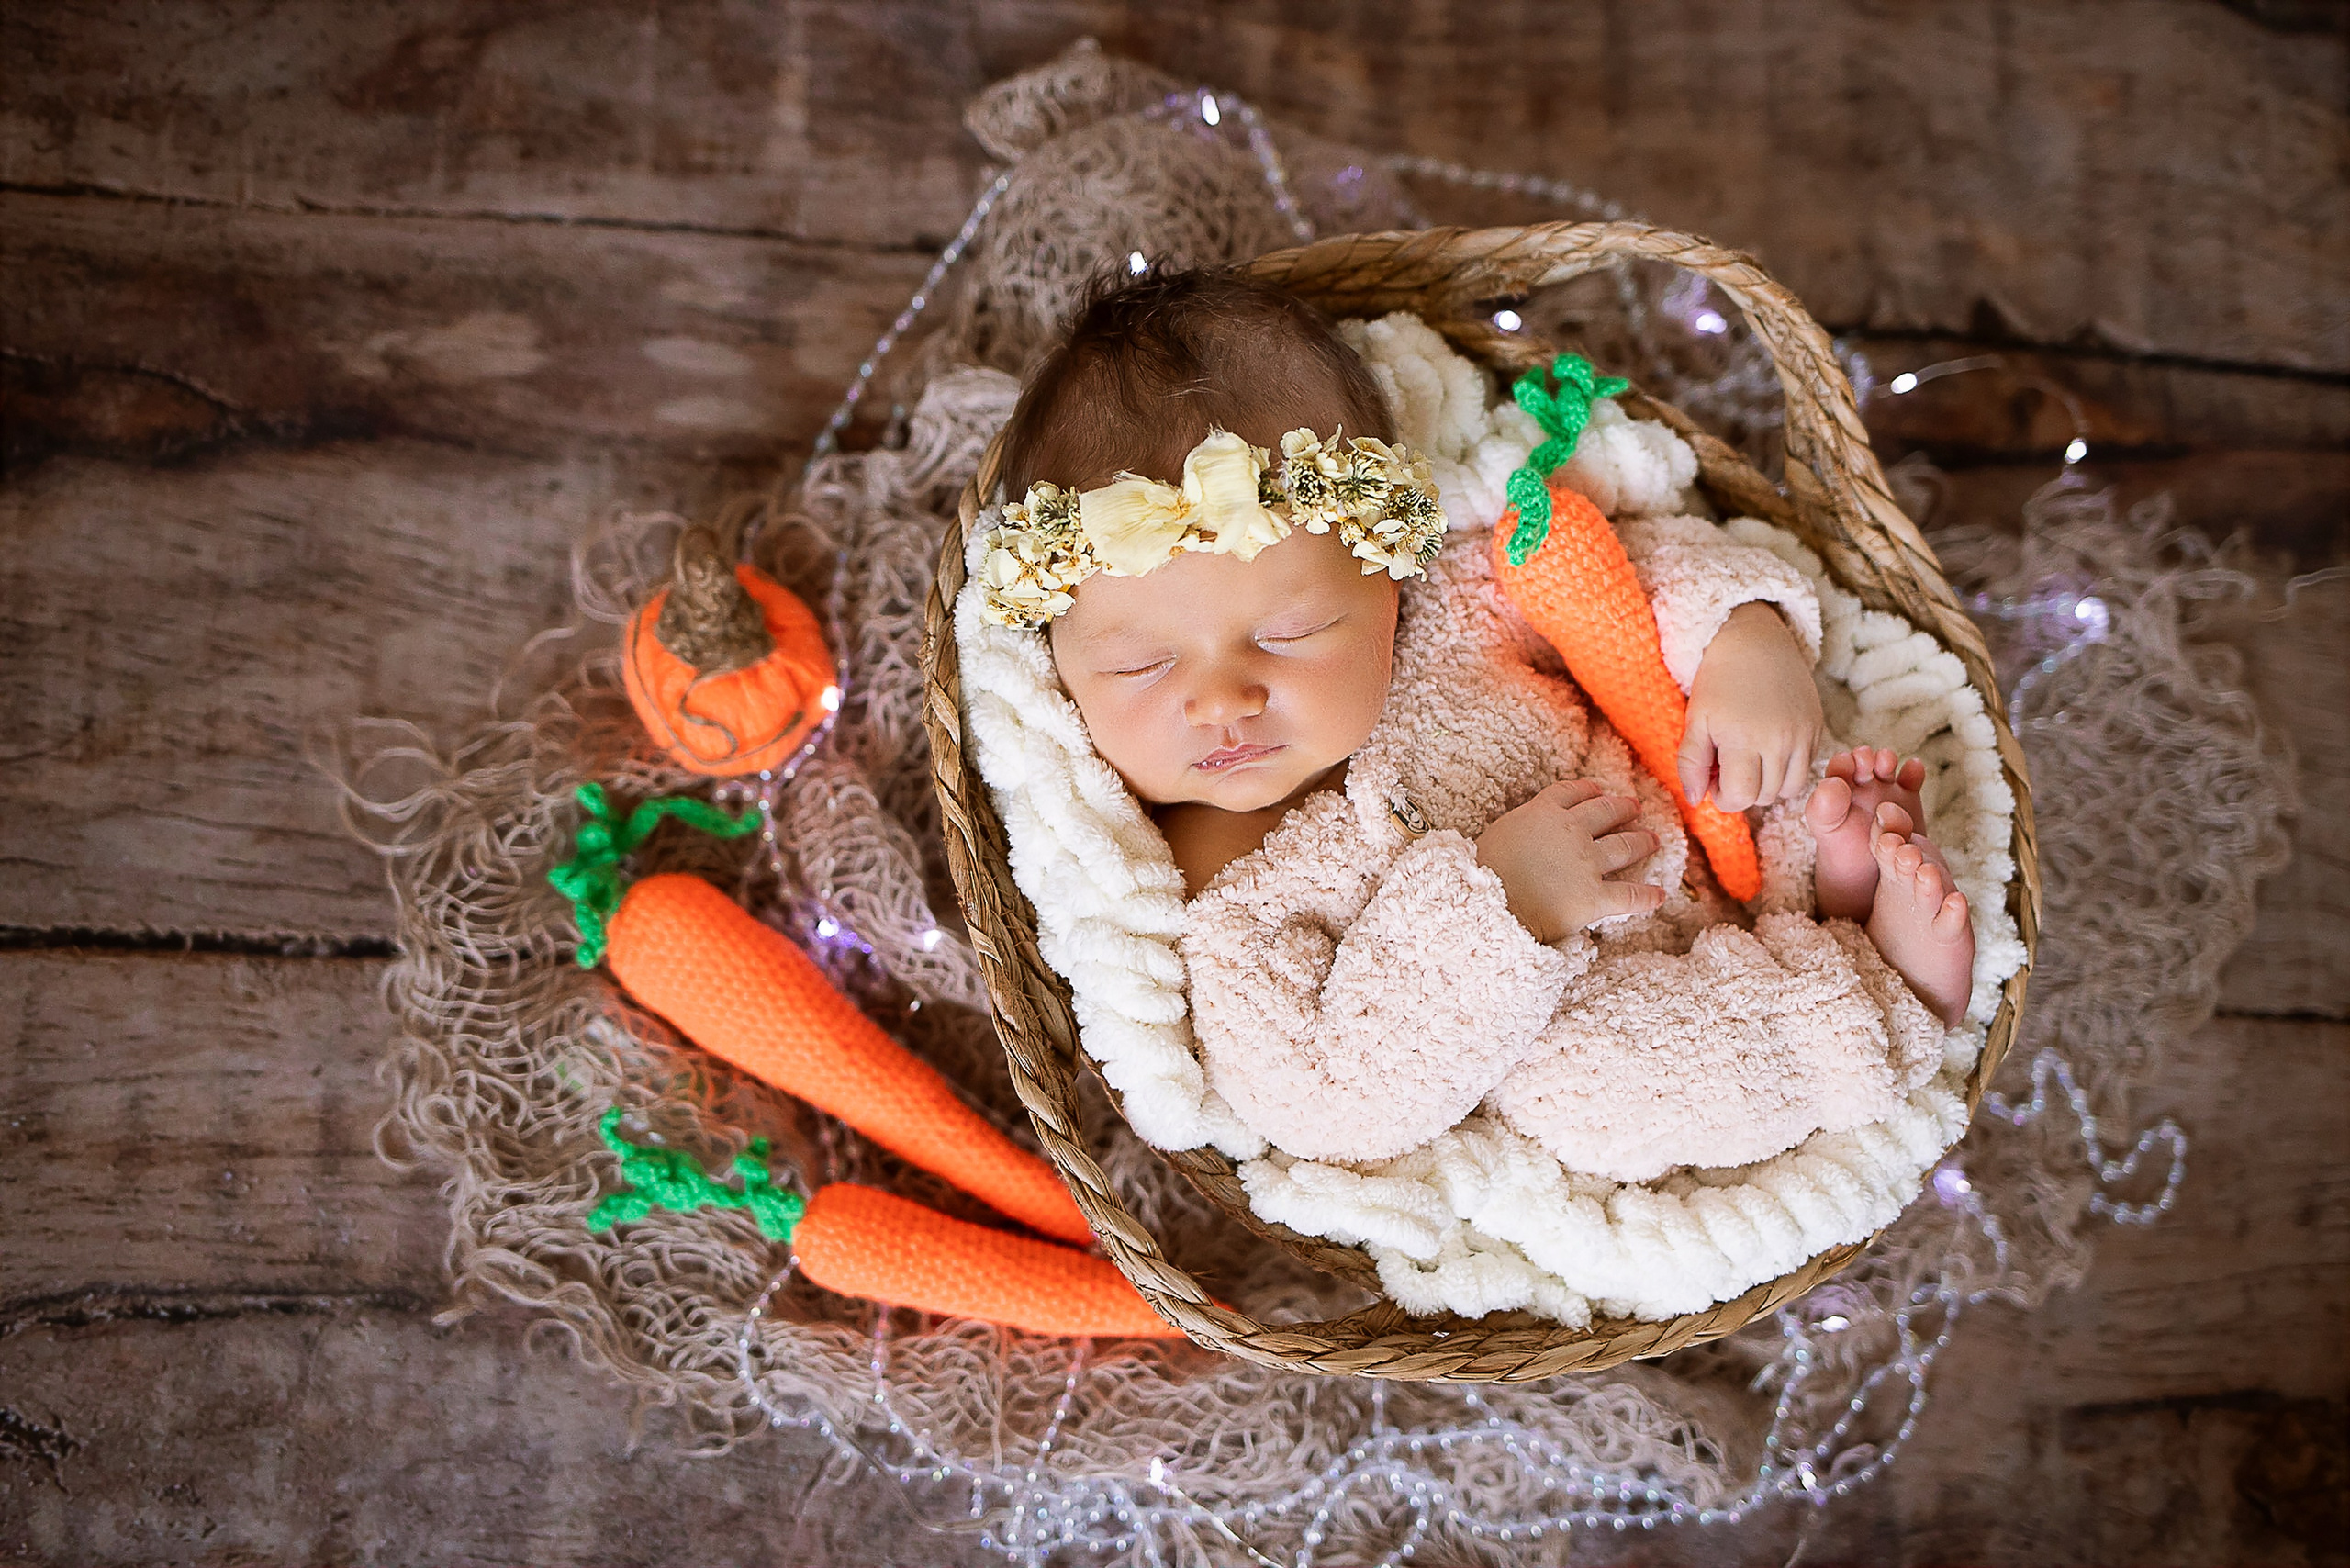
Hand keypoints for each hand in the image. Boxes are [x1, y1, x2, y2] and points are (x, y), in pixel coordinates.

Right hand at [1475, 780, 1664, 942]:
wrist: (1488, 905)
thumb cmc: (1483, 871)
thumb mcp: (1498, 833)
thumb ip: (1522, 826)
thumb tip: (1529, 832)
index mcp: (1543, 813)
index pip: (1573, 793)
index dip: (1589, 791)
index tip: (1598, 792)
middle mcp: (1571, 831)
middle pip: (1606, 812)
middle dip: (1624, 809)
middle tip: (1635, 808)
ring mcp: (1586, 863)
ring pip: (1625, 846)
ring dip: (1643, 842)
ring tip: (1654, 840)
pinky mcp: (1594, 897)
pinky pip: (1629, 896)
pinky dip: (1648, 896)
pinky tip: (1660, 896)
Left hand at [1679, 602, 1823, 811]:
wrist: (1756, 642)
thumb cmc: (1718, 681)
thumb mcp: (1695, 720)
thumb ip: (1690, 763)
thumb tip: (1694, 800)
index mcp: (1743, 738)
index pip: (1740, 797)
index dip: (1723, 796)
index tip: (1714, 778)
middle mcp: (1779, 740)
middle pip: (1765, 797)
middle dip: (1743, 791)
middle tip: (1729, 766)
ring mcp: (1803, 735)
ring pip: (1790, 789)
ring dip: (1768, 785)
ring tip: (1750, 761)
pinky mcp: (1817, 727)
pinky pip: (1806, 768)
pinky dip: (1788, 769)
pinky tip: (1769, 748)